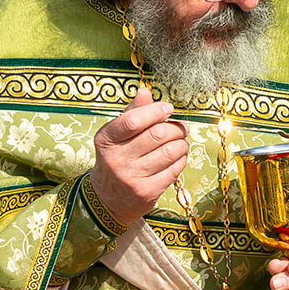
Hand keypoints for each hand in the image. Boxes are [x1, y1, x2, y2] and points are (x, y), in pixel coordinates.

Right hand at [90, 86, 188, 224]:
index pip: (133, 120)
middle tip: (181, 127)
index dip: (155, 111)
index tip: (168, 108)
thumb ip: (131, 113)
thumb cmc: (116, 159)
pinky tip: (178, 157)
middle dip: (175, 128)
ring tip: (181, 142)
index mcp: (106, 139)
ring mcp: (131, 177)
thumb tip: (144, 91)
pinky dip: (181, 159)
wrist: (107, 199)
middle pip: (157, 135)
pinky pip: (174, 170)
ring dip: (182, 144)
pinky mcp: (146, 192)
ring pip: (169, 152)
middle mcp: (116, 159)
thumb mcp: (115, 136)